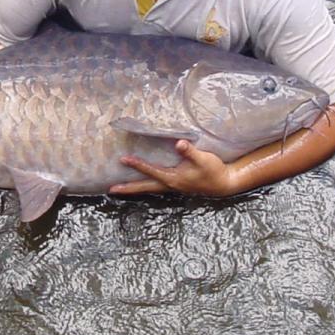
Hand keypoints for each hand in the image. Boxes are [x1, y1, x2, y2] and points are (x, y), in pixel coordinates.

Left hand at [110, 140, 235, 197]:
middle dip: (128, 188)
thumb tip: (179, 144)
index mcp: (173, 179)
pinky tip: (142, 181)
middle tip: (111, 190)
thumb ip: (190, 151)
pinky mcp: (176, 184)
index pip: (152, 171)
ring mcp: (173, 186)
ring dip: (135, 188)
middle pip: (145, 187)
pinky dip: (146, 184)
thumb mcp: (203, 159)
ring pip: (149, 188)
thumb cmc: (213, 170)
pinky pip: (156, 186)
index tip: (124, 159)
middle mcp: (170, 185)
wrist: (224, 183)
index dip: (138, 165)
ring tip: (121, 188)